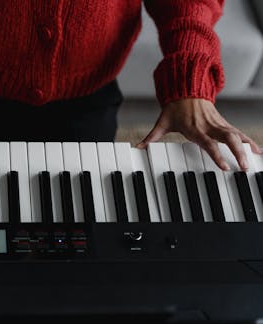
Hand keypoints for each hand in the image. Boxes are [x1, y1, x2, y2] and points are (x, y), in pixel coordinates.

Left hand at [136, 98, 260, 170]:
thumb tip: (138, 147)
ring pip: (237, 135)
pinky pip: (239, 133)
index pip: (208, 143)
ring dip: (247, 147)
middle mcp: (209, 126)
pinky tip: (257, 150)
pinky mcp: (224, 123)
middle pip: (228, 139)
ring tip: (256, 159)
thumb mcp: (162, 122)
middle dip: (237, 153)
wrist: (187, 89)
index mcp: (195, 128)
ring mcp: (219, 123)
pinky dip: (249, 141)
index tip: (225, 167)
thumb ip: (151, 137)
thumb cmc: (175, 108)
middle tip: (244, 167)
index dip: (217, 155)